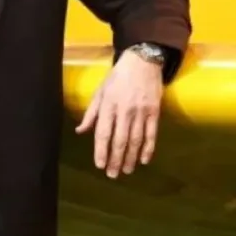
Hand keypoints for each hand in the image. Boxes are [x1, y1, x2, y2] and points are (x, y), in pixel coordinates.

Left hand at [75, 50, 162, 177]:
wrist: (142, 61)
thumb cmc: (118, 77)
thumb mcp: (100, 91)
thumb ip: (91, 113)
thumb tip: (80, 131)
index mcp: (108, 105)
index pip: (103, 133)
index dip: (101, 151)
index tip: (99, 165)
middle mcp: (124, 110)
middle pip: (120, 140)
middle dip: (116, 159)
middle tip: (113, 174)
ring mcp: (141, 111)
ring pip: (136, 140)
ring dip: (131, 157)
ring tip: (127, 171)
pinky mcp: (154, 111)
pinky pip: (152, 133)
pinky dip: (148, 148)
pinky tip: (144, 160)